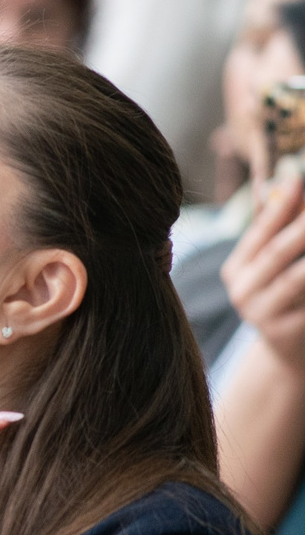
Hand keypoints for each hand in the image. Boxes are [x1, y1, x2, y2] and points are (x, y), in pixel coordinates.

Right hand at [226, 175, 304, 367]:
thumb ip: (275, 230)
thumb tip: (280, 186)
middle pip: (276, 253)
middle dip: (301, 226)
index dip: (278, 208)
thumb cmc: (286, 299)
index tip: (297, 179)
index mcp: (236, 271)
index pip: (258, 234)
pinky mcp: (285, 334)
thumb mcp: (275, 267)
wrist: (288, 355)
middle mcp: (242, 293)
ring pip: (296, 279)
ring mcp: (261, 316)